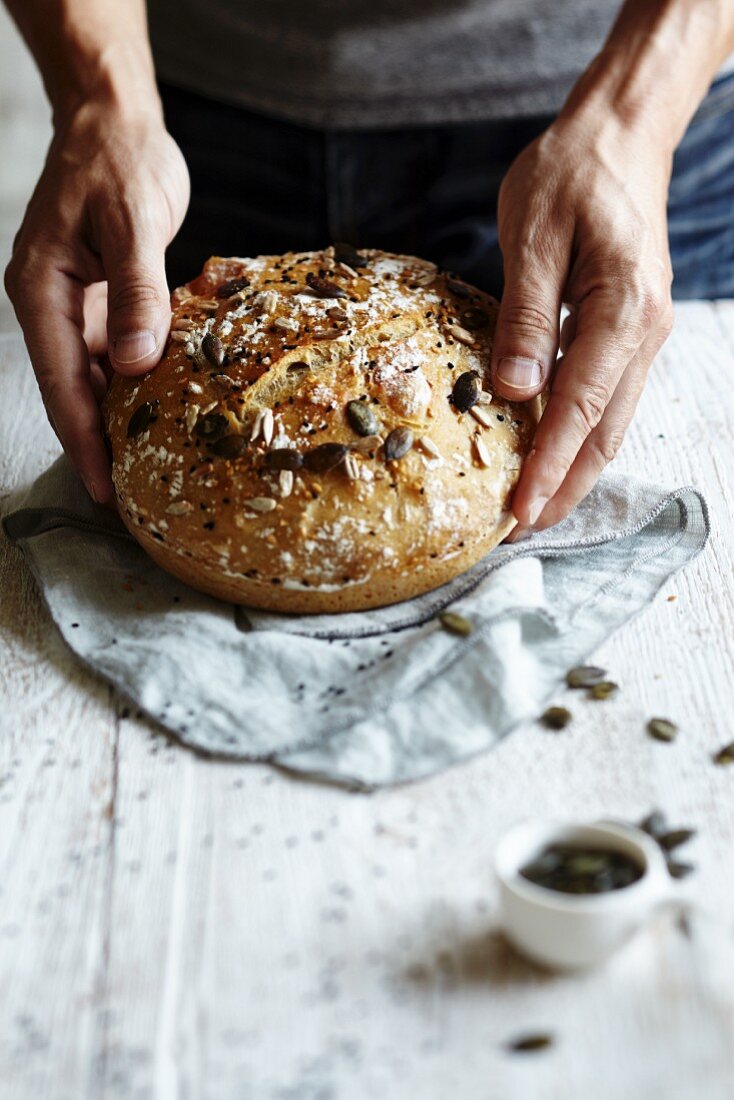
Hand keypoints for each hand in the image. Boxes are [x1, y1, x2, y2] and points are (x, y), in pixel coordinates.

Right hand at [4, 100, 189, 501]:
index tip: (103, 489)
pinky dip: (134, 386)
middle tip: (128, 501)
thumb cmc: (120, 161)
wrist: (116, 122)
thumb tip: (136, 365)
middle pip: (72, 391)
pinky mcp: (103, 301)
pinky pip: (115, 356)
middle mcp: (51, 305)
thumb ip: (137, 293)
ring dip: (116, 422)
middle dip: (97, 446)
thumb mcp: (133, 222)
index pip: (61, 382)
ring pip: (93, 379)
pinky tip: (158, 415)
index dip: (83, 439)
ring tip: (144, 472)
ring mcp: (76, 306)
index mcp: (41, 289)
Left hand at [491, 111, 673, 533]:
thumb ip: (525, 317)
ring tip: (534, 510)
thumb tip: (516, 393)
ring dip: (574, 469)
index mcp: (623, 308)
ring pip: (610, 421)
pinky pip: (606, 397)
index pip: (580, 407)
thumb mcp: (534, 236)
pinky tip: (550, 455)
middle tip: (521, 533)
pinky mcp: (628, 331)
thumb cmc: (572, 172)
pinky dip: (579, 435)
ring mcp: (643, 334)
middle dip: (565, 487)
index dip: (549, 465)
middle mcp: (644, 331)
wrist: (620, 135)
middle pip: (605, 430)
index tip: (519, 513)